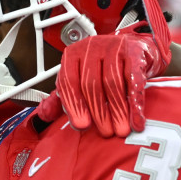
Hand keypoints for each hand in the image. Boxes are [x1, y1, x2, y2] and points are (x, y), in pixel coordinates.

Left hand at [35, 0, 170, 136]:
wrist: (137, 50)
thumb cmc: (104, 69)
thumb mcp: (79, 80)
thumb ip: (62, 97)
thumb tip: (43, 115)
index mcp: (72, 54)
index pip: (69, 82)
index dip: (74, 106)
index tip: (82, 126)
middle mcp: (91, 47)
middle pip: (91, 85)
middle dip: (98, 112)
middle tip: (105, 132)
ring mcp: (114, 47)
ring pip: (113, 83)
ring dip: (117, 111)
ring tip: (121, 130)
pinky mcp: (135, 52)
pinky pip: (134, 80)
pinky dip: (135, 104)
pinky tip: (137, 121)